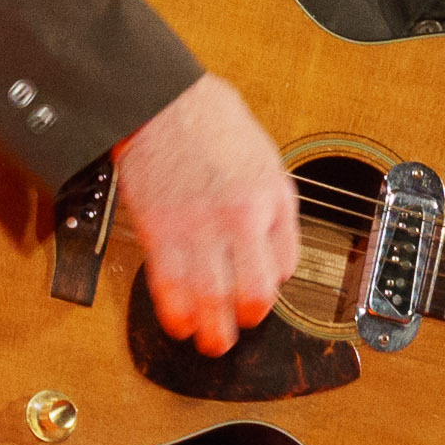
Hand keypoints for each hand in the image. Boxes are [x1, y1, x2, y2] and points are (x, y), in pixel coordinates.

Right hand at [113, 72, 300, 356]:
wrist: (161, 103)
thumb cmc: (213, 123)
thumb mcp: (267, 160)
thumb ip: (278, 210)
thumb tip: (280, 259)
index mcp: (271, 199)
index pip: (285, 264)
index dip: (274, 285)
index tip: (262, 293)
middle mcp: (239, 219)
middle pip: (253, 292)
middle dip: (247, 321)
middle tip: (238, 332)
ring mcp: (199, 228)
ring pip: (211, 298)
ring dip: (212, 330)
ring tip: (211, 342)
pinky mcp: (159, 232)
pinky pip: (169, 285)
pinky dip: (176, 312)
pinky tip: (179, 323)